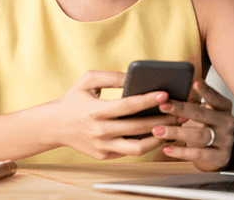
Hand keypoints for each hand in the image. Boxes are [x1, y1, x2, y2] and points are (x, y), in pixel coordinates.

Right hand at [52, 70, 177, 159]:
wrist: (55, 125)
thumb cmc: (73, 99)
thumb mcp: (86, 81)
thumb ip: (110, 76)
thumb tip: (132, 76)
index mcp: (95, 111)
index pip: (127, 106)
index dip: (147, 100)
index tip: (164, 94)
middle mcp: (99, 131)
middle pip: (138, 127)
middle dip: (161, 119)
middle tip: (178, 111)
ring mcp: (103, 146)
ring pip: (138, 147)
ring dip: (158, 137)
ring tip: (172, 127)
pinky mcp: (105, 155)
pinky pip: (131, 151)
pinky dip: (146, 144)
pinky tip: (157, 134)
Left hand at [151, 79, 233, 170]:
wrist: (217, 152)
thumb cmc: (204, 126)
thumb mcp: (201, 111)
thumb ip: (191, 101)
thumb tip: (167, 90)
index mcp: (223, 107)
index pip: (215, 98)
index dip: (206, 90)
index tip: (194, 82)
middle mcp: (227, 122)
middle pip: (203, 115)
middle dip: (181, 109)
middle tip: (162, 106)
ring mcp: (226, 140)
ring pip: (200, 135)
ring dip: (176, 132)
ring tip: (157, 130)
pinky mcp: (221, 157)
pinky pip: (199, 154)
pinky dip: (180, 151)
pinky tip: (166, 148)